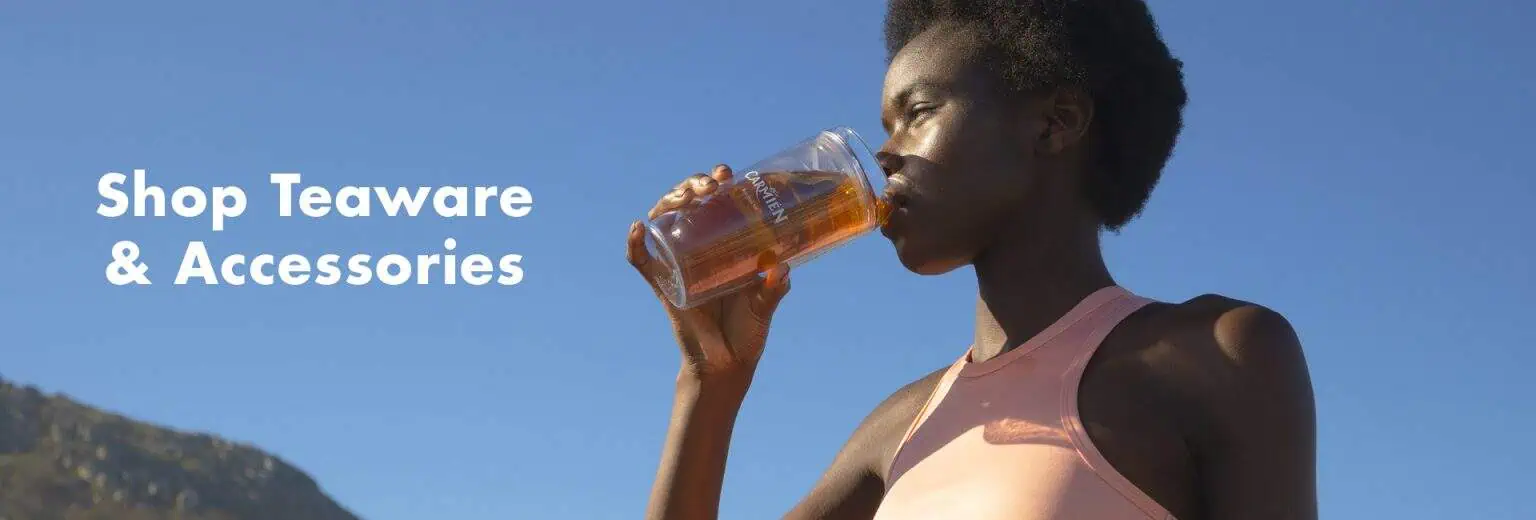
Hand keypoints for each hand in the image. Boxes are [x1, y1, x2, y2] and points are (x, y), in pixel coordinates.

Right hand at [627, 164, 792, 384]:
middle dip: (694, 185)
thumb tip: (781, 269)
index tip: (728, 174)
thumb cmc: (747, 330)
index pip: (715, 203)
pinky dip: (636, 245)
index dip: (717, 183)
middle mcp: (698, 248)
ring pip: (664, 220)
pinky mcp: (663, 286)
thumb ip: (773, 290)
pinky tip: (638, 228)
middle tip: (713, 185)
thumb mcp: (764, 306)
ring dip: (669, 200)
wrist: (727, 364)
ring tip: (685, 196)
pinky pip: (643, 263)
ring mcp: (678, 264)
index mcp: (723, 245)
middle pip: (687, 203)